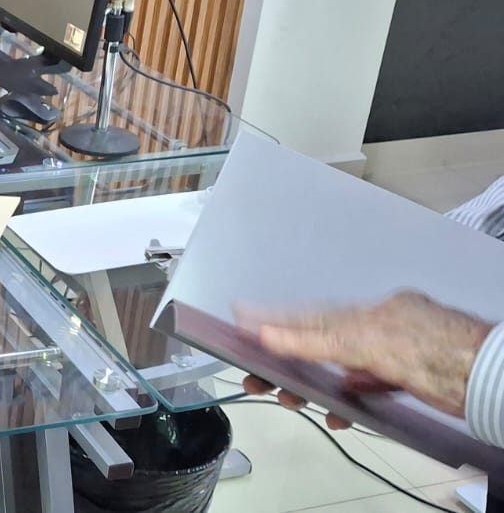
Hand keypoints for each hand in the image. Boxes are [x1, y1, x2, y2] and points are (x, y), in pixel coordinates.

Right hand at [240, 291, 494, 424]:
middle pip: (321, 345)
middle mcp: (378, 328)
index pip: (310, 317)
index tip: (241, 317)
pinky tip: (338, 406)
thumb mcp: (366, 344)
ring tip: (291, 397)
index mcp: (367, 313)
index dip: (274, 320)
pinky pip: (368, 386)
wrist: (482, 376)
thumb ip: (316, 340)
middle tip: (258, 377)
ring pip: (341, 368)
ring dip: (315, 384)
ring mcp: (392, 353)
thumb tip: (269, 334)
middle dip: (288, 361)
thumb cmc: (436, 351)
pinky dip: (348, 396)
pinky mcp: (406, 377)